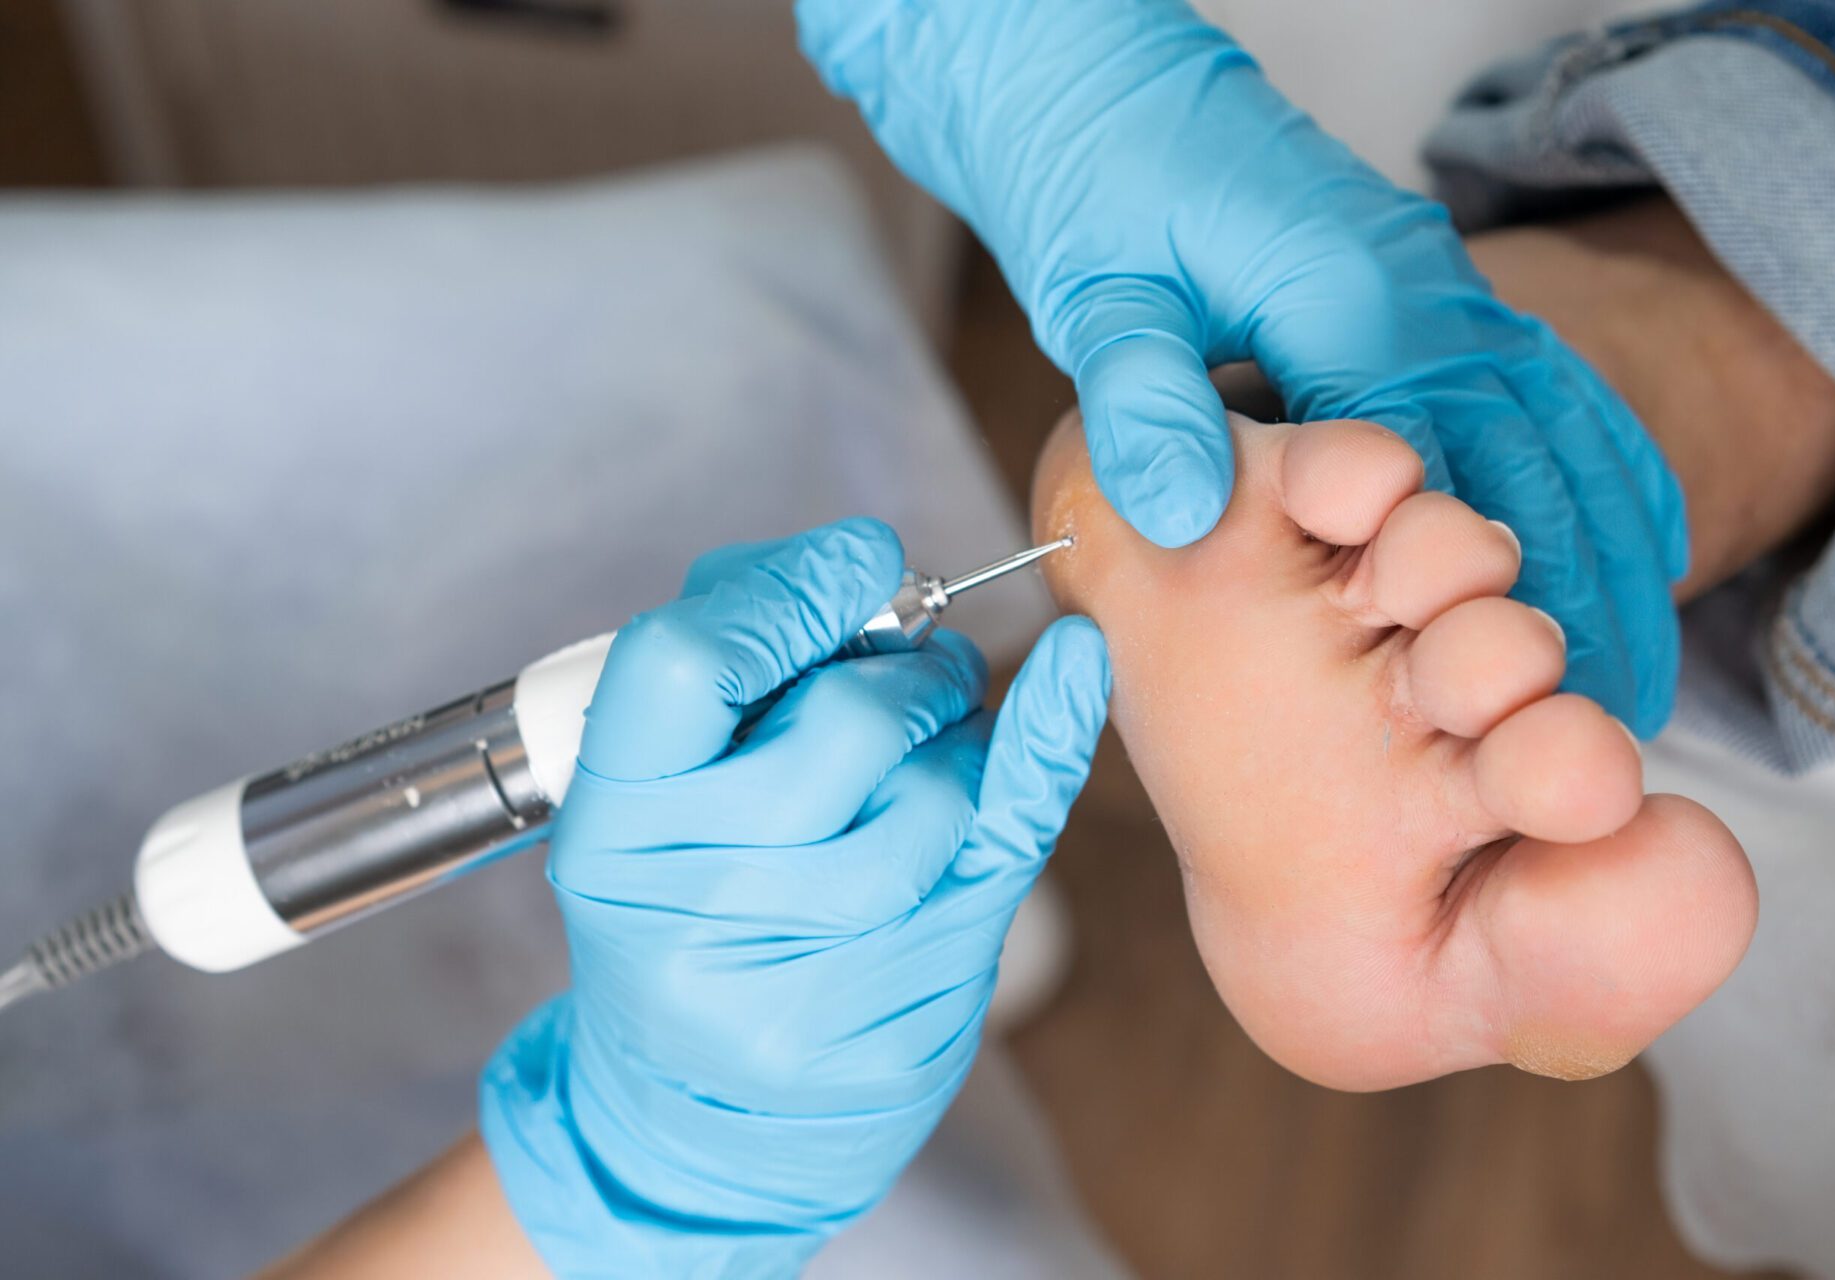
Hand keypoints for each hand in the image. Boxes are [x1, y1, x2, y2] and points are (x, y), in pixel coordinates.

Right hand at [480, 519, 1110, 1277]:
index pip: (687, 662)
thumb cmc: (688, 910)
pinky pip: (1002, 851)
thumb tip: (862, 571)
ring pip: (937, 793)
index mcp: (610, 824)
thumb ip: (739, 665)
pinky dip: (1047, 749)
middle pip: (843, 723)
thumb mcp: (657, 790)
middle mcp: (694, 906)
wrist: (701, 1115)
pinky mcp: (901, 1020)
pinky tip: (1076, 678)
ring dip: (961, 734)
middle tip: (921, 666)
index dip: (790, 589)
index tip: (862, 558)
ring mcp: (800, 978)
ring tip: (940, 740)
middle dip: (907, 670)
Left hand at [799, 0, 1686, 732]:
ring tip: (1629, 672)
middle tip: (1607, 720)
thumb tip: (1181, 513)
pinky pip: (1548, 390)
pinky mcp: (1440, 292)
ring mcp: (1448, 286)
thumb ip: (1142, 398)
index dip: (1485, 592)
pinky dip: (1591, 476)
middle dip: (1577, 589)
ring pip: (1566, 425)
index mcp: (1348, 299)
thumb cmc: (1103, 193)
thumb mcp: (1099, 298)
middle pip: (1536, 455)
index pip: (1444, 468)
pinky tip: (1613, 555)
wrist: (1115, 90)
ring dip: (1607, 544)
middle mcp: (1427, 290)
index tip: (1517, 699)